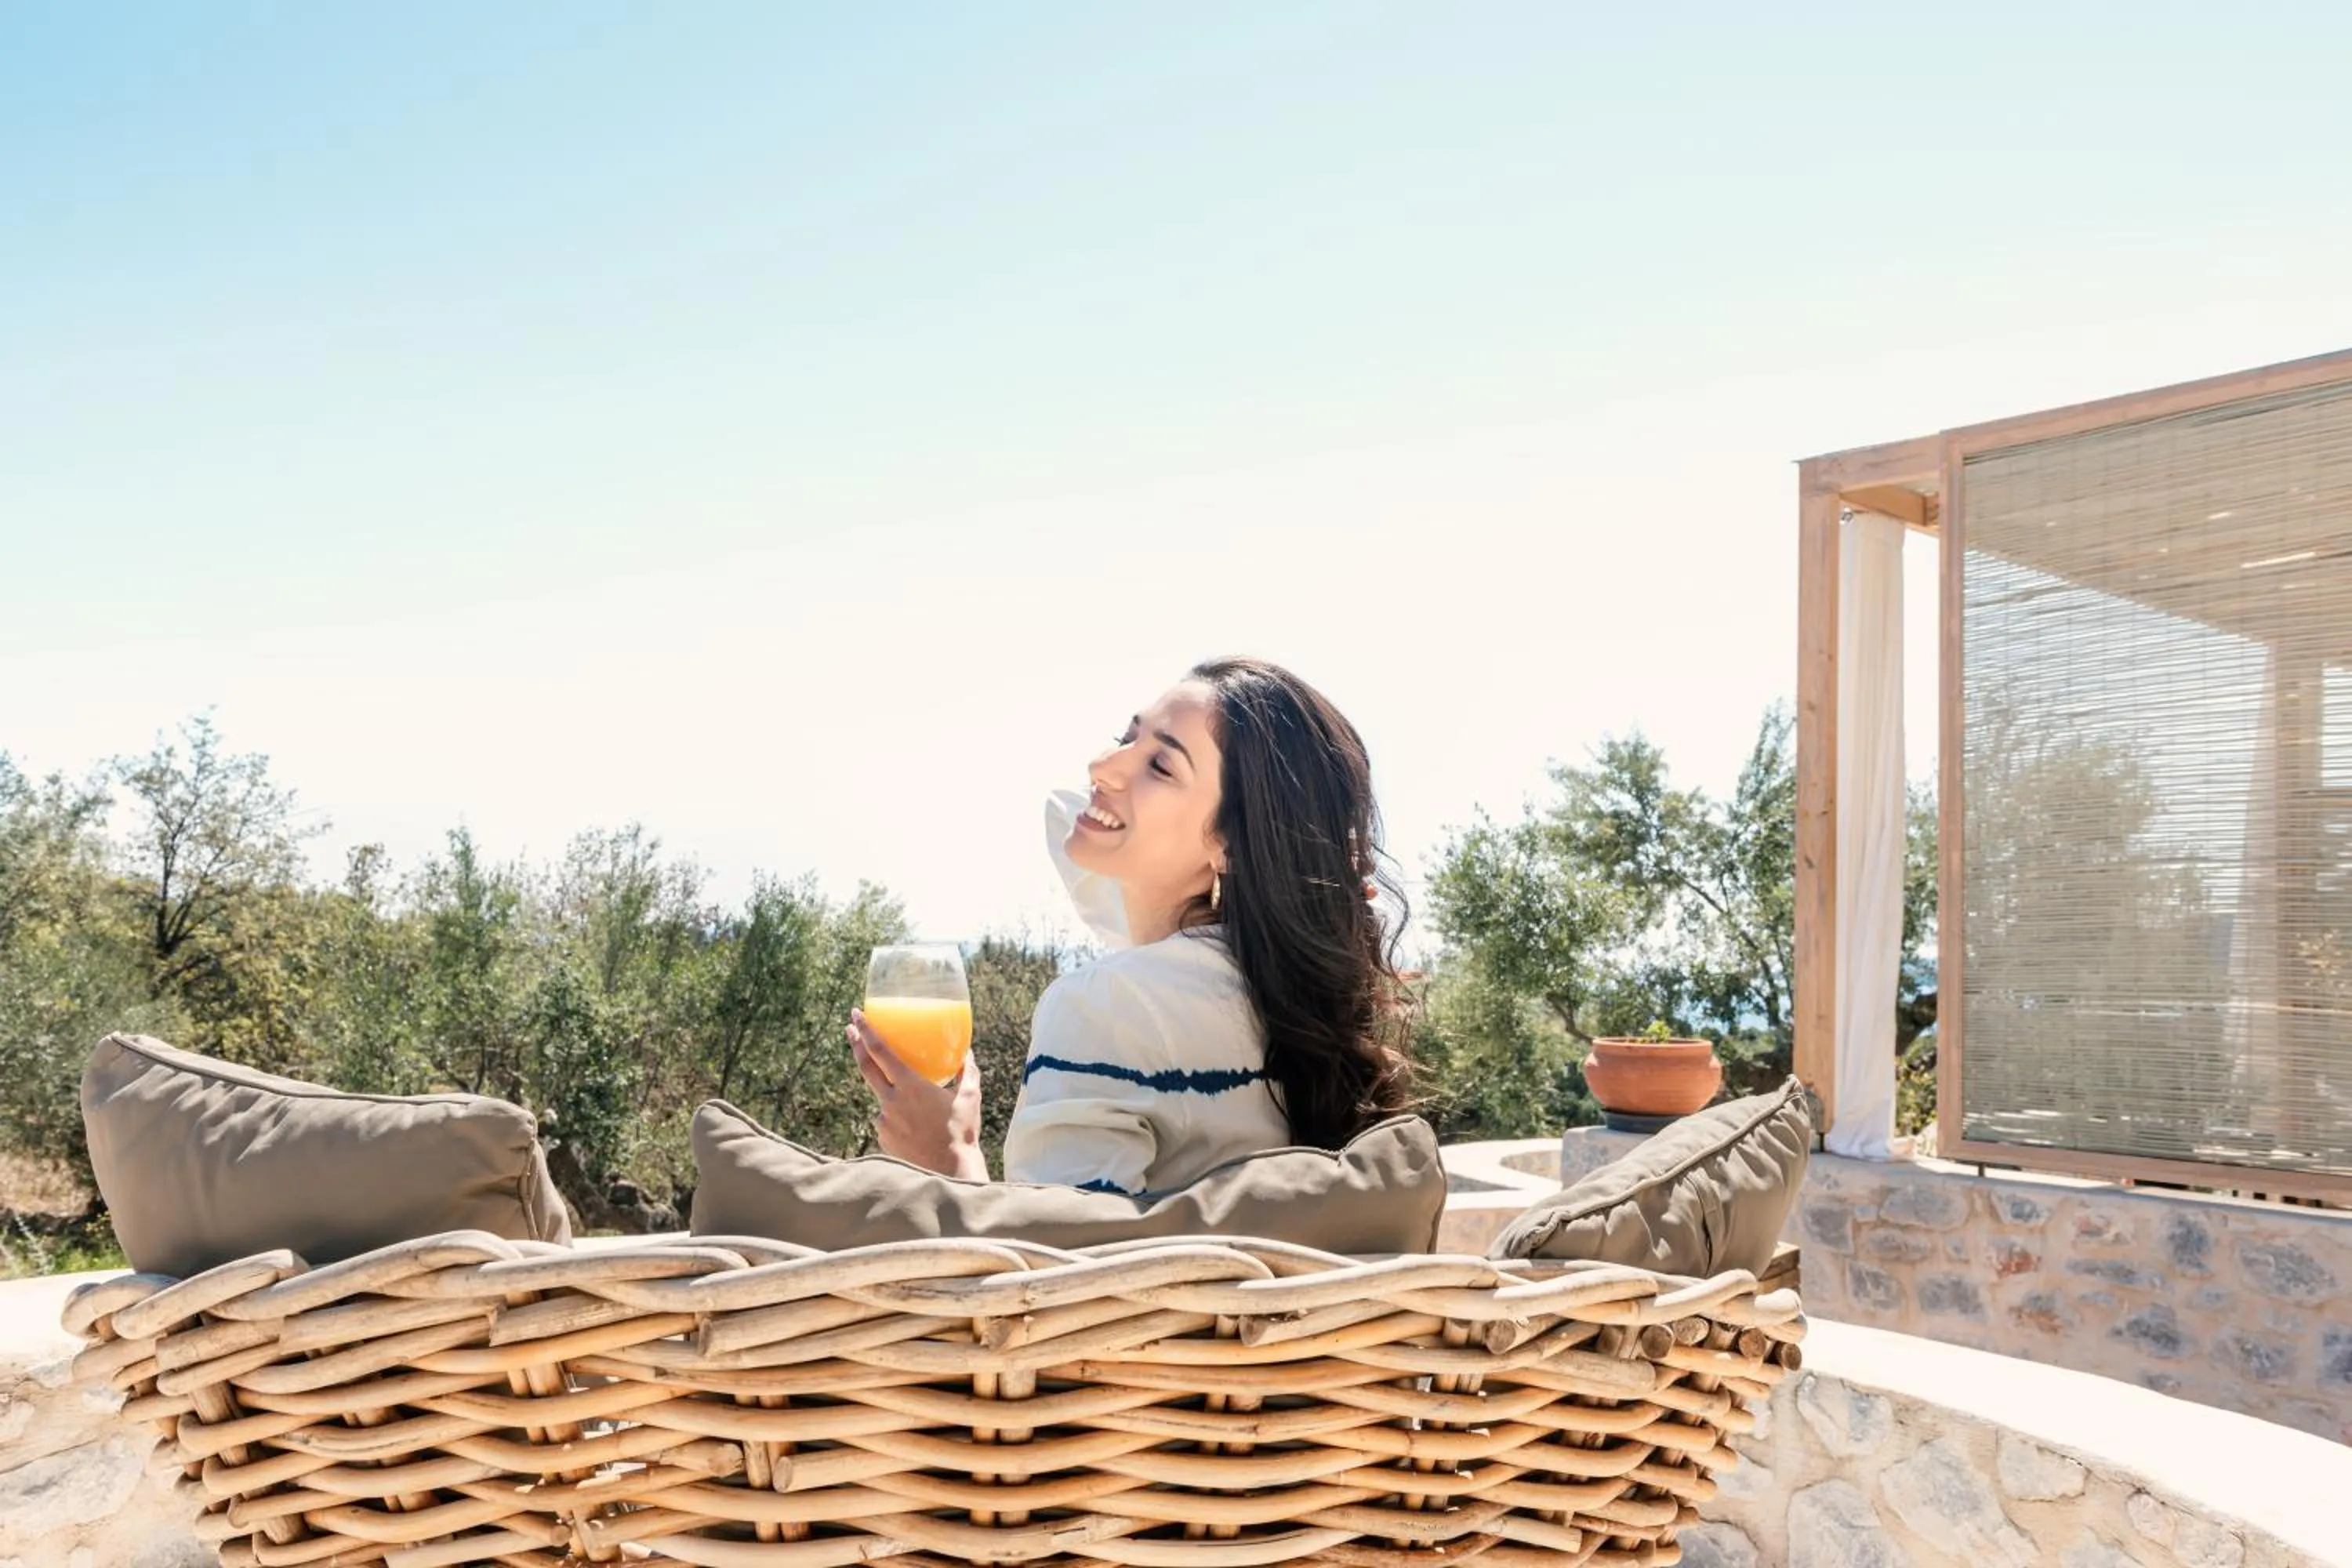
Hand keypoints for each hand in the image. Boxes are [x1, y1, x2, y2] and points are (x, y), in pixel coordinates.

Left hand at [849, 1010, 987, 1180]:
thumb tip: (968, 1054)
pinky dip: (898, 1119)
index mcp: (910, 1086)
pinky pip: (887, 1121)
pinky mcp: (883, 1138)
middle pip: (865, 1067)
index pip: (881, 1052)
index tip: (856, 1015)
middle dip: (856, 1044)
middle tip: (850, 1028)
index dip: (867, 1031)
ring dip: (893, 1097)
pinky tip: (917, 1131)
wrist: (949, 1171)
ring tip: (921, 1114)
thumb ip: (968, 1072)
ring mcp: (884, 1121)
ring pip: (883, 1099)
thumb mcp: (969, 1097)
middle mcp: (891, 1101)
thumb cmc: (962, 1132)